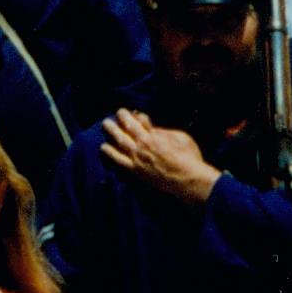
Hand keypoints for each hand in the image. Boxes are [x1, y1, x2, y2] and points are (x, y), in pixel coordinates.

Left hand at [101, 110, 220, 202]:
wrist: (187, 180)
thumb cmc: (188, 157)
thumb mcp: (180, 137)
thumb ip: (164, 131)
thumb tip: (152, 128)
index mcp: (154, 135)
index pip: (140, 120)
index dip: (135, 115)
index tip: (133, 112)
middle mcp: (143, 145)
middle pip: (127, 128)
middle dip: (121, 117)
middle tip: (117, 112)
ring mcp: (137, 159)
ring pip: (119, 142)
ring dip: (111, 131)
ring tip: (105, 124)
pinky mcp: (135, 171)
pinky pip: (118, 160)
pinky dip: (110, 153)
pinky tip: (103, 147)